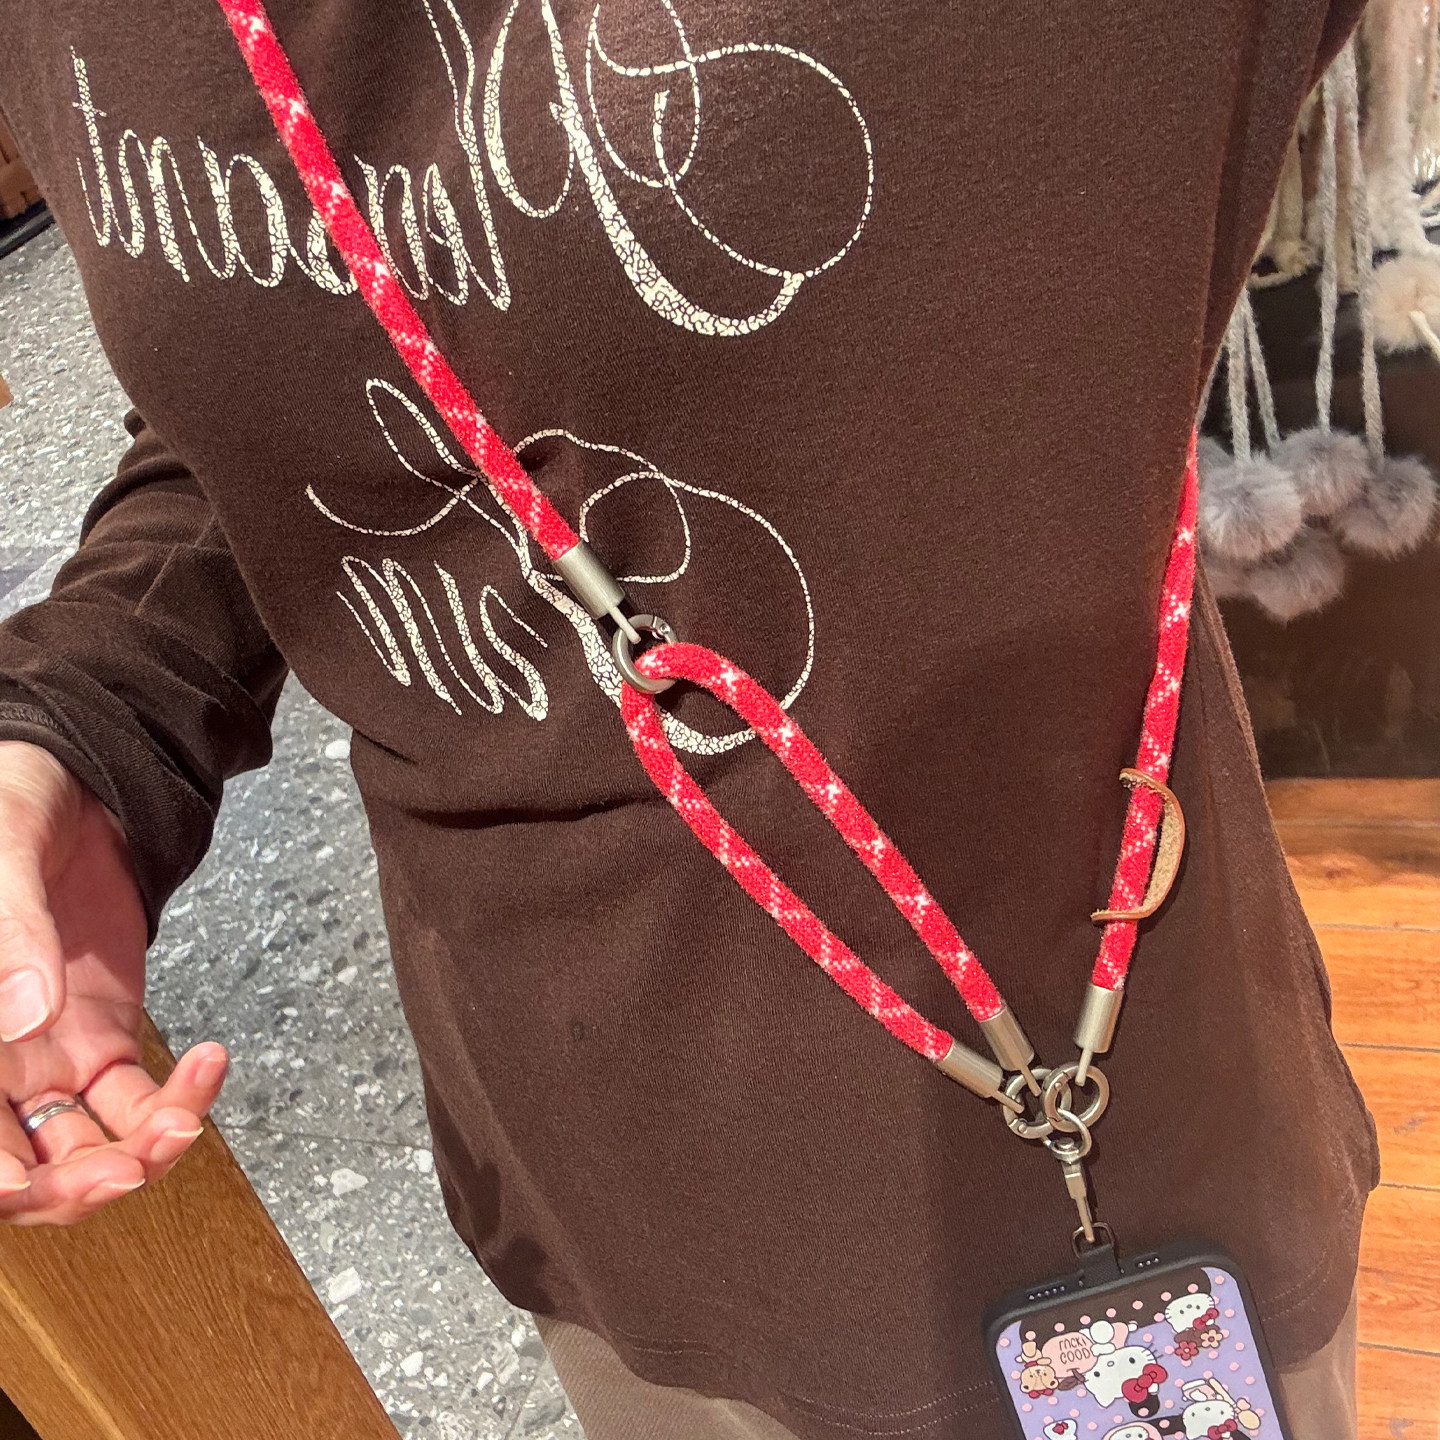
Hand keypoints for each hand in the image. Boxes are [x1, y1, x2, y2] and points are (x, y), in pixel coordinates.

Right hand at [0, 741, 226, 1224]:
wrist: (68, 787)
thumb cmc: (9, 810)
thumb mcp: (0, 861)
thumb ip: (9, 937)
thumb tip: (25, 1017)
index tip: (25, 1184)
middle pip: (23, 1170)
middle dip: (72, 1187)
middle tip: (127, 1168)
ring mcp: (49, 1060)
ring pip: (86, 1150)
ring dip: (135, 1158)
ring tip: (182, 1124)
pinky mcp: (104, 1039)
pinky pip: (139, 1098)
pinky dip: (180, 1100)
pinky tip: (210, 1063)